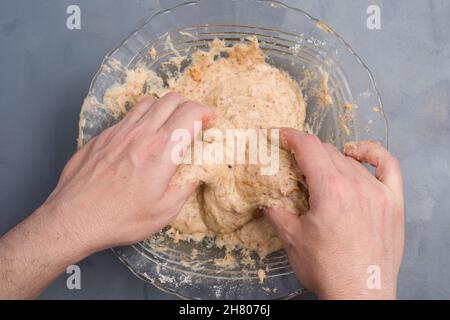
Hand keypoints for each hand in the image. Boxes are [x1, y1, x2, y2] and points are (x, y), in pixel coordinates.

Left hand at [0, 93, 214, 298]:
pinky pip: (129, 115)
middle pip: (172, 100)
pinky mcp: (103, 136)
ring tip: (170, 124)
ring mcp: (119, 132)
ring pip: (150, 102)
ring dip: (166, 107)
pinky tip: (142, 136)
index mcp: (161, 152)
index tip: (211, 120)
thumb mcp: (163, 212)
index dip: (206, 112)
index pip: (189, 114)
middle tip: (194, 120)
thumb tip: (195, 175)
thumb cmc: (119, 219)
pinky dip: (144, 117)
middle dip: (190, 105)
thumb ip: (185, 188)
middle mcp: (141, 134)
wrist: (73, 219)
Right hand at [265, 129, 403, 299]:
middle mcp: (356, 185)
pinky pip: (388, 165)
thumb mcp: (291, 239)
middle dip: (307, 151)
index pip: (309, 148)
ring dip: (331, 160)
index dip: (292, 137)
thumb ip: (276, 211)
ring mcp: (378, 192)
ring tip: (319, 171)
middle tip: (294, 161)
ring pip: (350, 161)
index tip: (282, 136)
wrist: (359, 294)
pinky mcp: (393, 202)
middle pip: (327, 152)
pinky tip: (357, 153)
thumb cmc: (327, 270)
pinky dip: (371, 153)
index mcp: (330, 190)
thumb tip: (266, 198)